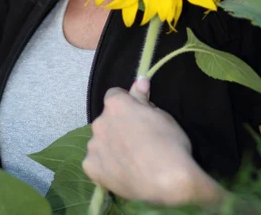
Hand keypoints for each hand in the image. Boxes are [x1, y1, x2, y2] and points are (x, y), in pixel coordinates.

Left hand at [83, 78, 223, 205]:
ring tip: (129, 160)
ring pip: (100, 141)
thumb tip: (140, 79)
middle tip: (136, 141)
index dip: (126, 104)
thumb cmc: (169, 143)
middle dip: (117, 126)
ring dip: (110, 145)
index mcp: (116, 104)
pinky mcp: (91, 167)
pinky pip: (94, 162)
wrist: (168, 181)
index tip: (137, 116)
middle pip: (106, 119)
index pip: (115, 95)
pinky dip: (104, 165)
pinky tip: (120, 172)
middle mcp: (100, 122)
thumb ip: (143, 98)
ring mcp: (94, 145)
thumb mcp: (162, 115)